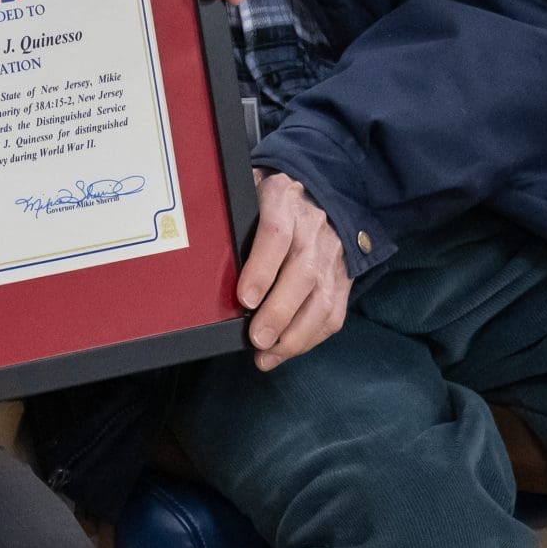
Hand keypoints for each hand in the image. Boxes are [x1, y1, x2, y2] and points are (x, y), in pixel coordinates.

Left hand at [238, 171, 349, 370]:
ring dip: (295, 335)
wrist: (317, 196)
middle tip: (256, 339)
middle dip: (279, 312)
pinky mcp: (343, 278)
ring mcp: (331, 255)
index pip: (276, 233)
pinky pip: (333, 314)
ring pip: (322, 300)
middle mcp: (313, 228)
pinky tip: (285, 351)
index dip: (261, 268)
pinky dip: (310, 338)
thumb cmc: (268, 201)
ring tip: (267, 355)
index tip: (244, 299)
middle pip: (302, 273)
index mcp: (283, 200)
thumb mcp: (247, 191)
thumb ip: (230, 214)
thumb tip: (203, 250)